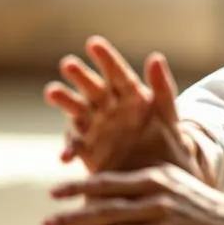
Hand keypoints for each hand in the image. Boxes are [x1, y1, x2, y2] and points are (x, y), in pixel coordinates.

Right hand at [43, 36, 198, 175]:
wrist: (160, 181)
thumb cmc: (171, 147)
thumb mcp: (170, 119)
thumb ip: (163, 91)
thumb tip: (155, 57)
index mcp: (133, 97)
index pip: (119, 74)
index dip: (106, 59)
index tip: (93, 43)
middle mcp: (111, 108)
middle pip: (93, 89)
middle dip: (81, 76)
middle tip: (68, 64)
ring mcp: (97, 128)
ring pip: (77, 110)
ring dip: (65, 100)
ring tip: (52, 92)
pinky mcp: (88, 151)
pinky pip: (75, 146)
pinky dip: (69, 148)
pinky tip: (66, 156)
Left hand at [43, 165, 223, 224]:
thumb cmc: (198, 208)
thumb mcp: (173, 184)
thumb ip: (142, 184)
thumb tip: (111, 185)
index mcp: (153, 181)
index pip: (108, 183)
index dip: (79, 188)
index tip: (53, 194)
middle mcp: (156, 201)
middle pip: (106, 209)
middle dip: (73, 218)